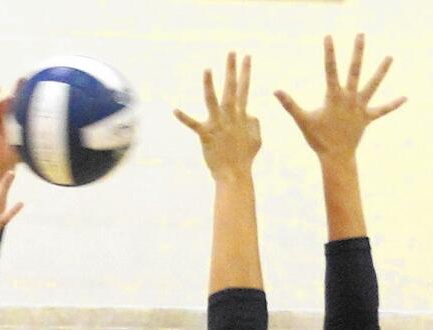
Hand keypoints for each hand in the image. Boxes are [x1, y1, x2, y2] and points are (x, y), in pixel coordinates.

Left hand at [175, 53, 260, 179]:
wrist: (235, 174)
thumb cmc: (245, 158)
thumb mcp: (257, 138)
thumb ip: (254, 123)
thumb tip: (250, 113)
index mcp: (241, 116)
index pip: (245, 89)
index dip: (246, 72)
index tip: (246, 56)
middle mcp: (230, 117)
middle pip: (232, 89)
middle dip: (232, 70)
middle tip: (232, 52)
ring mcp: (218, 125)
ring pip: (212, 101)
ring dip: (210, 85)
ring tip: (207, 69)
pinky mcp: (206, 135)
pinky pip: (193, 124)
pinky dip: (184, 118)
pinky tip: (174, 110)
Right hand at [275, 34, 405, 161]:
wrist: (336, 157)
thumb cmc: (318, 139)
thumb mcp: (302, 120)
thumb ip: (290, 104)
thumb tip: (275, 91)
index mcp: (334, 96)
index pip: (330, 69)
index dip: (329, 52)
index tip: (329, 37)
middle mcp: (349, 98)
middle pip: (355, 70)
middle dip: (357, 52)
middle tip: (361, 35)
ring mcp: (360, 107)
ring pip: (373, 85)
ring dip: (382, 71)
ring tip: (390, 57)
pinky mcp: (367, 118)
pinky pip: (382, 110)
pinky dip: (393, 104)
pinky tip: (405, 98)